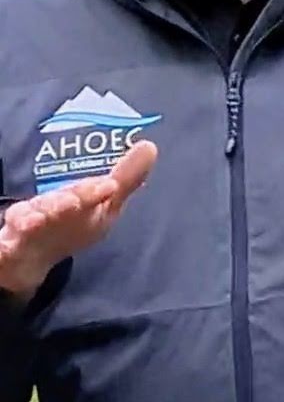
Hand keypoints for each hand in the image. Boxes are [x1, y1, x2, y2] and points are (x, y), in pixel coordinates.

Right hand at [0, 138, 156, 300]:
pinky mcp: (9, 247)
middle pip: (52, 204)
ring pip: (25, 221)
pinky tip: (2, 247)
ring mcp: (25, 226)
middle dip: (61, 202)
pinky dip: (2, 247)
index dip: (94, 190)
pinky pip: (3, 248)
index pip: (83, 192)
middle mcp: (46, 207)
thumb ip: (125, 181)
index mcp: (70, 198)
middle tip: (71, 202)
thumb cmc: (72, 222)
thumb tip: (150, 146)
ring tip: (33, 220)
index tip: (109, 187)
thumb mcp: (103, 206)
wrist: (31, 255)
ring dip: (29, 219)